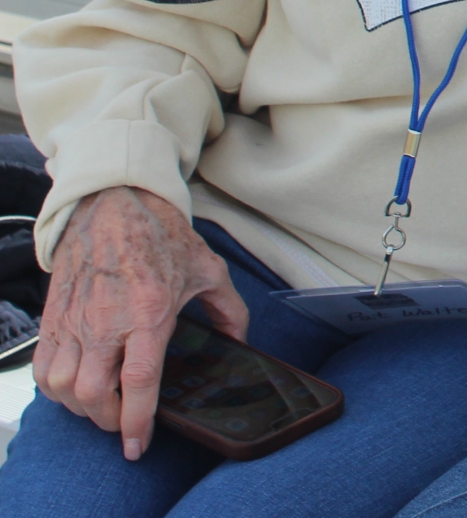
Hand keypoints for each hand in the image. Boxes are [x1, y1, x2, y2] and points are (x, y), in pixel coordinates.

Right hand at [35, 186, 247, 459]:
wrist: (112, 204)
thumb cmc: (160, 235)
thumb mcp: (208, 269)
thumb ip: (229, 310)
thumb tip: (239, 342)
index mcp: (149, 311)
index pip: (138, 381)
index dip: (136, 420)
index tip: (137, 445)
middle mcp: (107, 321)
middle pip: (93, 394)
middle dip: (107, 421)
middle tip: (123, 422)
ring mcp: (75, 320)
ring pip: (62, 387)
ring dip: (80, 407)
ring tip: (101, 405)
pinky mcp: (54, 317)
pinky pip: (44, 368)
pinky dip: (56, 389)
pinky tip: (76, 387)